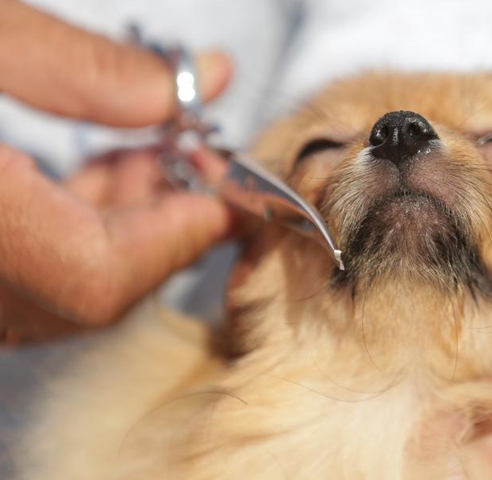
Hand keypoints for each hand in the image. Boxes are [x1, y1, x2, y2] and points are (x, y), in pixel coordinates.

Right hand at [0, 0, 232, 342]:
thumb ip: (81, 68)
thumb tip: (189, 86)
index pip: (98, 277)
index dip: (178, 236)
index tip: (225, 190)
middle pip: (81, 290)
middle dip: (154, 222)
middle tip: (189, 156)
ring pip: (47, 287)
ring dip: (112, 222)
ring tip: (142, 150)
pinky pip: (11, 274)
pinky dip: (62, 228)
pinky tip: (81, 172)